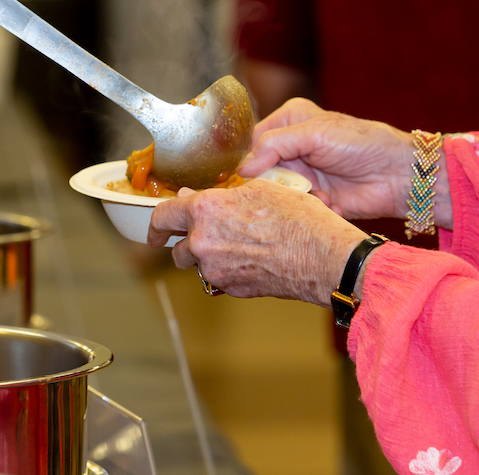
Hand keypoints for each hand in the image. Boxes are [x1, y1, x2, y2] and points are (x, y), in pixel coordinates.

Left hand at [147, 178, 367, 302]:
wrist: (323, 257)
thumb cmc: (298, 218)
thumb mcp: (260, 189)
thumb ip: (220, 196)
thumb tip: (195, 199)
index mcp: (205, 211)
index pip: (163, 216)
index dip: (156, 223)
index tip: (155, 231)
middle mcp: (203, 243)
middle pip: (178, 248)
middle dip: (188, 243)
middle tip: (208, 236)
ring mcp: (216, 271)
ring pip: (200, 265)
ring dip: (209, 257)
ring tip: (239, 245)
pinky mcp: (232, 289)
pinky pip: (220, 279)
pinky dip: (228, 270)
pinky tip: (253, 258)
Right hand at [238, 98, 429, 223]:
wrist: (397, 175)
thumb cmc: (360, 144)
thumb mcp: (313, 134)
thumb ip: (274, 145)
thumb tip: (242, 169)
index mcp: (288, 121)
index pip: (253, 142)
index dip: (250, 161)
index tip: (252, 177)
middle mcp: (291, 147)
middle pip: (261, 171)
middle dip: (274, 183)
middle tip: (291, 188)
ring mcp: (301, 175)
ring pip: (277, 192)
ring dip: (295, 197)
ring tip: (318, 194)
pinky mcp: (312, 199)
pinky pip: (295, 208)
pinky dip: (310, 208)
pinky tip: (330, 203)